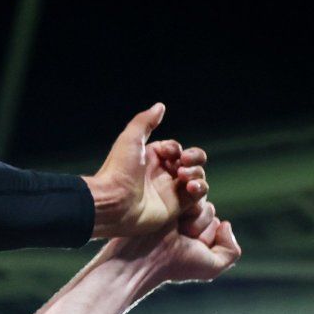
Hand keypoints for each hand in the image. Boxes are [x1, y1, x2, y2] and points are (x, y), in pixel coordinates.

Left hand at [84, 103, 210, 239]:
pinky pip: (197, 196)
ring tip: (184, 177)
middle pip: (192, 161)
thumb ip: (145, 122)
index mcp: (151, 158)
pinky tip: (189, 187)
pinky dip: (199, 189)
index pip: (176, 148)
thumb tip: (160, 106)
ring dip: (197, 173)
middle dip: (194, 158)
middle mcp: (163, 173)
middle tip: (184, 162)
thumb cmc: (119, 170)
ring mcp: (171, 190)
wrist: (114, 203)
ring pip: (197, 176)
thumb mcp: (130, 140)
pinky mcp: (177, 206)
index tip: (170, 153)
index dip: (177, 149)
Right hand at [118, 205, 241, 285]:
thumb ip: (231, 251)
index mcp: (196, 235)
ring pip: (198, 200)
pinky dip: (185, 201)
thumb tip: (225, 223)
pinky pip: (186, 190)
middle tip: (182, 236)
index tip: (192, 245)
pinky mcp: (164, 194)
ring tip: (176, 227)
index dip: (208, 235)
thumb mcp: (212, 267)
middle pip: (208, 210)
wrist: (145, 255)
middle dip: (200, 223)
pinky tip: (174, 216)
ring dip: (192, 215)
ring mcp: (173, 206)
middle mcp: (184, 219)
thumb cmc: (175, 265)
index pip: (216, 223)